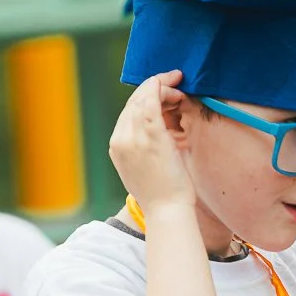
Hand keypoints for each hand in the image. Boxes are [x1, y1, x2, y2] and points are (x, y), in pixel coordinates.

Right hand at [109, 71, 196, 216]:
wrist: (167, 211)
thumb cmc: (163, 193)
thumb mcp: (144, 167)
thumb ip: (143, 147)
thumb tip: (158, 129)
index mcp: (116, 146)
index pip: (127, 112)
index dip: (146, 98)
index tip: (164, 95)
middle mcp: (120, 139)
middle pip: (133, 101)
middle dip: (154, 88)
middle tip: (175, 85)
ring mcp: (133, 137)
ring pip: (143, 97)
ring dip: (161, 88)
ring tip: (179, 89)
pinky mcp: (151, 136)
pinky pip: (152, 101)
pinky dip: (163, 88)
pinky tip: (175, 86)